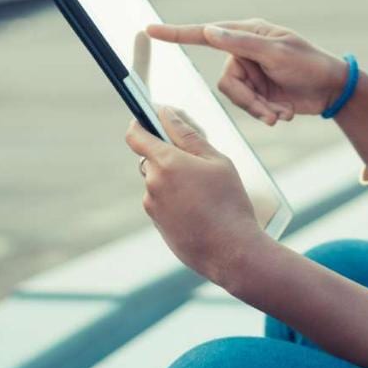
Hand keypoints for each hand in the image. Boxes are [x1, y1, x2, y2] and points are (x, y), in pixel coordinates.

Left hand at [124, 105, 267, 286]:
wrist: (231, 252)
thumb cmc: (229, 202)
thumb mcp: (217, 161)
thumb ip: (189, 135)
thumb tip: (167, 114)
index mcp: (166, 162)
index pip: (136, 136)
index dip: (139, 124)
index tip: (146, 118)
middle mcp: (153, 183)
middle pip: (152, 158)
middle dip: (169, 156)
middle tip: (198, 164)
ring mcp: (152, 206)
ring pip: (158, 181)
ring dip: (174, 180)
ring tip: (205, 193)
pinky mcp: (157, 224)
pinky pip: (162, 202)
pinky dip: (176, 200)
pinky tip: (200, 210)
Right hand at [145, 18, 348, 123]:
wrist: (332, 89)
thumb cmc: (309, 62)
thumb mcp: (278, 53)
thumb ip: (242, 43)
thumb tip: (209, 31)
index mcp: (246, 34)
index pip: (205, 34)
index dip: (176, 33)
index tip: (151, 30)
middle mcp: (244, 53)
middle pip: (226, 83)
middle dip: (248, 101)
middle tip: (270, 110)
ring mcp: (251, 74)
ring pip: (236, 99)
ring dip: (259, 110)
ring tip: (280, 114)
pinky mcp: (258, 93)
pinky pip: (248, 108)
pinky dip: (266, 113)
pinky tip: (284, 114)